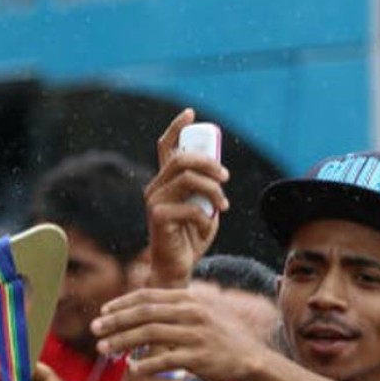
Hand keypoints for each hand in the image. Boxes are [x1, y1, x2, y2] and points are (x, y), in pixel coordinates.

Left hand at [92, 288, 265, 380]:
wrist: (251, 359)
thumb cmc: (218, 336)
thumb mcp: (199, 312)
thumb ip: (172, 308)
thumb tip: (137, 307)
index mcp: (189, 299)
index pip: (148, 296)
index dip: (122, 303)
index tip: (102, 311)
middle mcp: (192, 313)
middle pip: (144, 314)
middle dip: (115, 321)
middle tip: (94, 330)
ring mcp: (196, 335)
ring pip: (150, 335)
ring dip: (122, 342)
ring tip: (104, 349)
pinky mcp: (200, 358)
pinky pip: (166, 361)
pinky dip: (146, 365)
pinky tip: (132, 369)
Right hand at [145, 109, 229, 286]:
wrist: (176, 267)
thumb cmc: (190, 238)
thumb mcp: (204, 207)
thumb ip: (206, 188)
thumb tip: (219, 170)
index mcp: (165, 182)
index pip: (166, 147)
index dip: (177, 127)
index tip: (191, 113)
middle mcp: (155, 187)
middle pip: (182, 159)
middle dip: (209, 163)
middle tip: (226, 177)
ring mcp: (154, 200)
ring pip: (188, 178)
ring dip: (213, 190)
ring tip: (223, 205)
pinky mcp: (157, 216)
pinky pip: (191, 206)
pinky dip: (205, 217)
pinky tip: (205, 228)